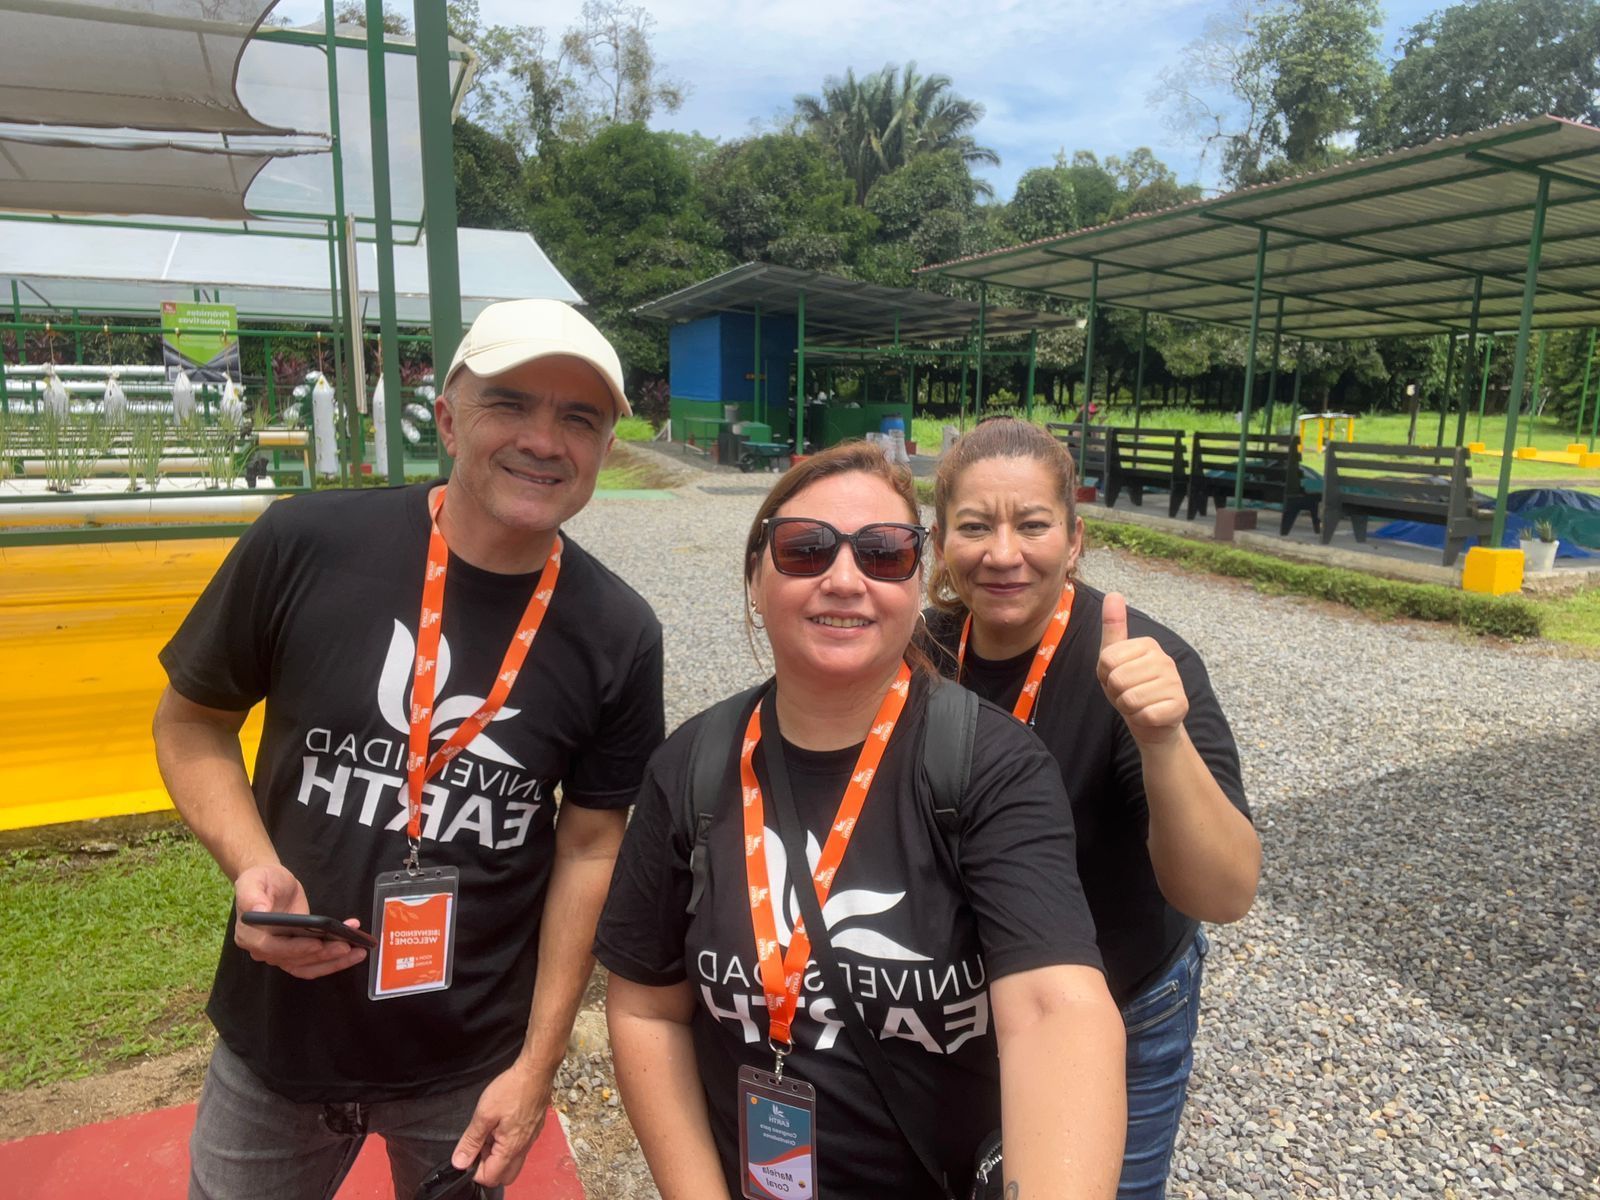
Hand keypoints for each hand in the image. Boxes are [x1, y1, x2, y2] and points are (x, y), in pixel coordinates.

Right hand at [233, 864, 366, 979]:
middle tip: (346, 946)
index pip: (273, 947)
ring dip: (333, 962)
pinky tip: (352, 950)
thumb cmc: (261, 881)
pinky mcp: (296, 952)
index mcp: (250, 935)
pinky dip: (333, 961)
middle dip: (322, 954)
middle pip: (294, 960)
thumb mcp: (253, 882)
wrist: (272, 884)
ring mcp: (280, 954)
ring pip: (307, 966)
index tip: (318, 943)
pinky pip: (314, 963)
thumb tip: (258, 911)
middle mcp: (263, 950)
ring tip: (357, 951)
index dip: (296, 948)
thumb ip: (252, 897)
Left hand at [451, 1058, 551, 1187]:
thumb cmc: (512, 1089)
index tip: (468, 1153)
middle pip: (504, 1176)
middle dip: (488, 1168)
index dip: (474, 1170)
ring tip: (489, 1132)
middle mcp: (523, 1148)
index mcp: (510, 1149)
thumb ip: (471, 1140)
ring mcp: (531, 1139)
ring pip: (512, 1162)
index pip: (490, 1177)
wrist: (536, 1071)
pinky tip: (501, 1125)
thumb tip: (460, 1162)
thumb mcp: (484, 1114)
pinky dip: (507, 1144)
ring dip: (497, 1155)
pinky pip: (520, 1148)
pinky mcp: (534, 1129)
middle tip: (479, 1147)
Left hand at [1096, 592, 1187, 746]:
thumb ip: (1113, 627)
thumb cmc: (1129, 687)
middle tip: (1128, 693)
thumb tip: (1114, 593)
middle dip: (1116, 692)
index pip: (1107, 660)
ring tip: (1138, 703)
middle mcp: (1165, 659)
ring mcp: (1175, 682)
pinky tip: (1149, 714)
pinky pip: (1145, 715)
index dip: (1105, 675)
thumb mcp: (1114, 658)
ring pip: (1130, 699)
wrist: (1152, 722)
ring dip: (1128, 707)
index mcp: (1148, 644)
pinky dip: (1140, 719)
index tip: (1117, 677)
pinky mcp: (1180, 706)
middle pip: (1117, 679)